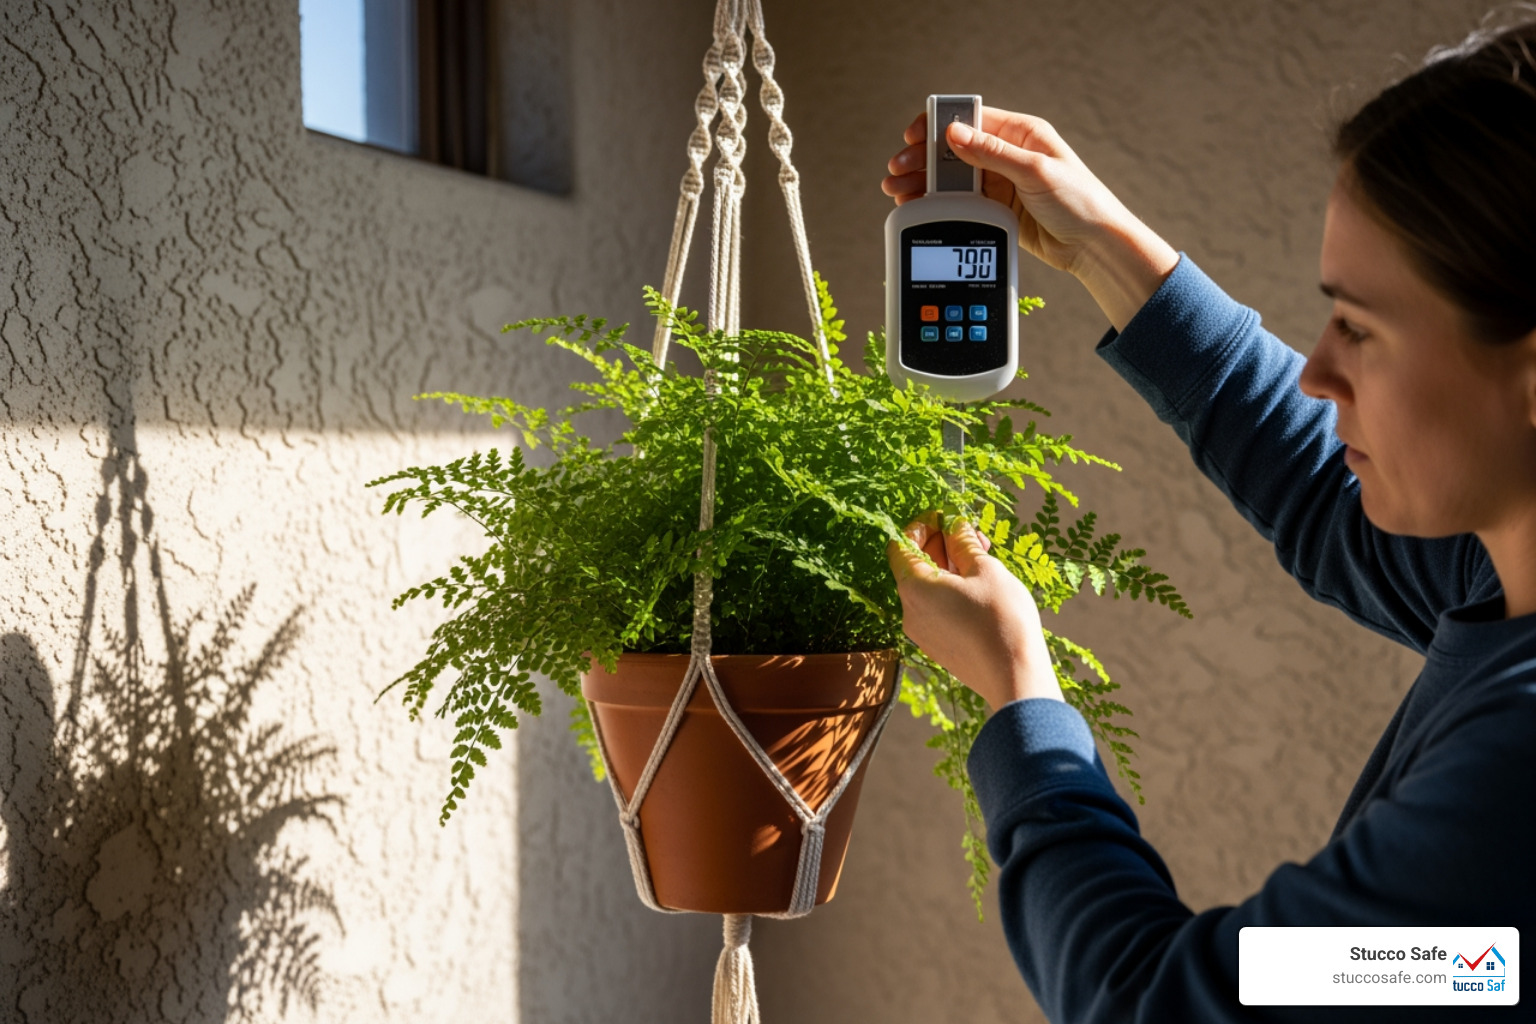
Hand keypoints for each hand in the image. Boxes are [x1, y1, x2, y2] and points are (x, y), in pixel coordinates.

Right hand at [881, 107, 1177, 330]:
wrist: (1094, 246)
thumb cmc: (1079, 202)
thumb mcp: (1034, 171)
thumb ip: (992, 153)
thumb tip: (954, 133)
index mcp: (1021, 134)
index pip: (970, 119)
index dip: (937, 125)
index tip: (913, 137)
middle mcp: (1007, 154)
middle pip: (954, 149)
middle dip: (922, 158)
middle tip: (897, 170)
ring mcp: (1000, 182)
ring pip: (952, 177)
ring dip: (924, 182)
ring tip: (897, 189)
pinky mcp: (996, 209)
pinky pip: (960, 201)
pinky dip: (938, 203)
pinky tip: (920, 205)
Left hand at [886, 511, 1061, 710]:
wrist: (1015, 677)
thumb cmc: (1001, 619)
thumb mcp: (986, 570)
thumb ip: (964, 543)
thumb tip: (955, 525)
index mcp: (914, 587)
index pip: (901, 544)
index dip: (922, 525)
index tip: (947, 516)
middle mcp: (909, 610)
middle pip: (914, 565)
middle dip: (941, 544)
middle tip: (973, 535)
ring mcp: (922, 631)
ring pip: (927, 587)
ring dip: (949, 566)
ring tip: (982, 558)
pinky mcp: (937, 645)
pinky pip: (936, 607)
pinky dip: (951, 589)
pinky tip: (980, 586)